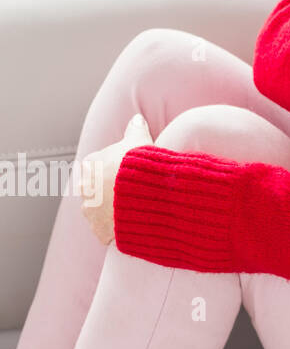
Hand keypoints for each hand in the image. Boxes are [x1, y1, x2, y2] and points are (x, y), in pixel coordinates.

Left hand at [78, 113, 152, 244]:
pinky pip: (108, 230)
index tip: (127, 173)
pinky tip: (131, 223)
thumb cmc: (139, 164)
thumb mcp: (139, 140)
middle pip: (98, 189)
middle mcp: (86, 189)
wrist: (144, 194)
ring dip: (112, 211)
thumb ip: (135, 129)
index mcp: (91, 165)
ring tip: (133, 209)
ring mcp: (91, 211)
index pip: (99, 166)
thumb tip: (136, 118)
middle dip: (110, 191)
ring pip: (100, 211)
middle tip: (131, 191)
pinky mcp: (100, 230)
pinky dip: (117, 229)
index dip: (115, 169)